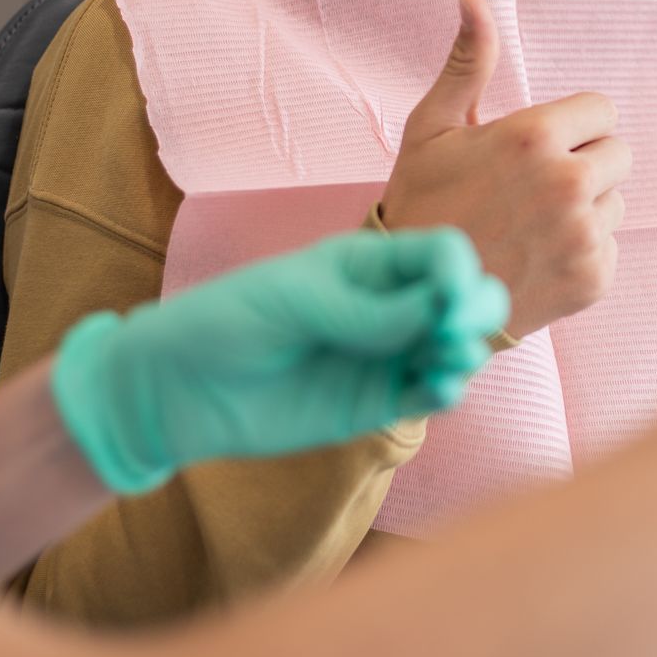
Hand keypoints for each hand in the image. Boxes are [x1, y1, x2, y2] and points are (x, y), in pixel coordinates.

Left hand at [51, 229, 508, 493]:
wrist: (178, 390)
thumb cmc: (227, 322)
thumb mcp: (294, 301)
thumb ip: (366, 310)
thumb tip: (441, 308)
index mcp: (369, 263)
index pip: (440, 252)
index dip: (457, 268)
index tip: (447, 295)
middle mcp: (388, 306)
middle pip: (465, 296)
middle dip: (478, 308)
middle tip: (456, 331)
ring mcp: (386, 356)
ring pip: (458, 346)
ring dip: (467, 351)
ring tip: (445, 364)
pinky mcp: (376, 404)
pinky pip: (430, 394)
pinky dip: (447, 390)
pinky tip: (439, 390)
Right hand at [381, 0, 631, 339]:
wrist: (418, 296)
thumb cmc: (422, 203)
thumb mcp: (432, 126)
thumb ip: (468, 61)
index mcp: (533, 138)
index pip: (603, 109)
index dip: (572, 124)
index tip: (539, 146)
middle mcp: (567, 184)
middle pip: (618, 152)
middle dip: (584, 161)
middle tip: (533, 187)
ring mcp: (584, 235)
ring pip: (615, 200)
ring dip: (586, 208)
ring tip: (532, 224)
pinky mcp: (594, 278)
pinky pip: (610, 245)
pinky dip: (583, 251)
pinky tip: (538, 256)